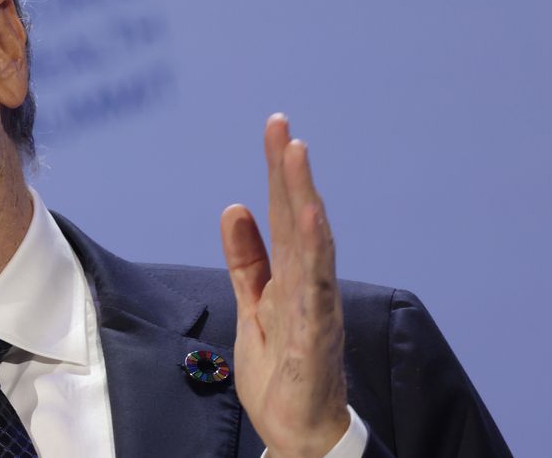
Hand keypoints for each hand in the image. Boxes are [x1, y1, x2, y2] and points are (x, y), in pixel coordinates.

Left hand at [219, 114, 348, 457]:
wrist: (298, 432)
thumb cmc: (282, 373)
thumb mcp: (252, 306)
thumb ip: (247, 260)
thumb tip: (235, 209)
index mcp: (290, 276)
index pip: (284, 214)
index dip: (278, 172)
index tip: (275, 128)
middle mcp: (308, 284)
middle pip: (299, 218)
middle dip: (289, 171)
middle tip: (281, 125)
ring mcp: (316, 307)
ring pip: (312, 243)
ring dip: (304, 198)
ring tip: (296, 156)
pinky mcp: (315, 335)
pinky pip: (316, 289)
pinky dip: (316, 252)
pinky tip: (313, 220)